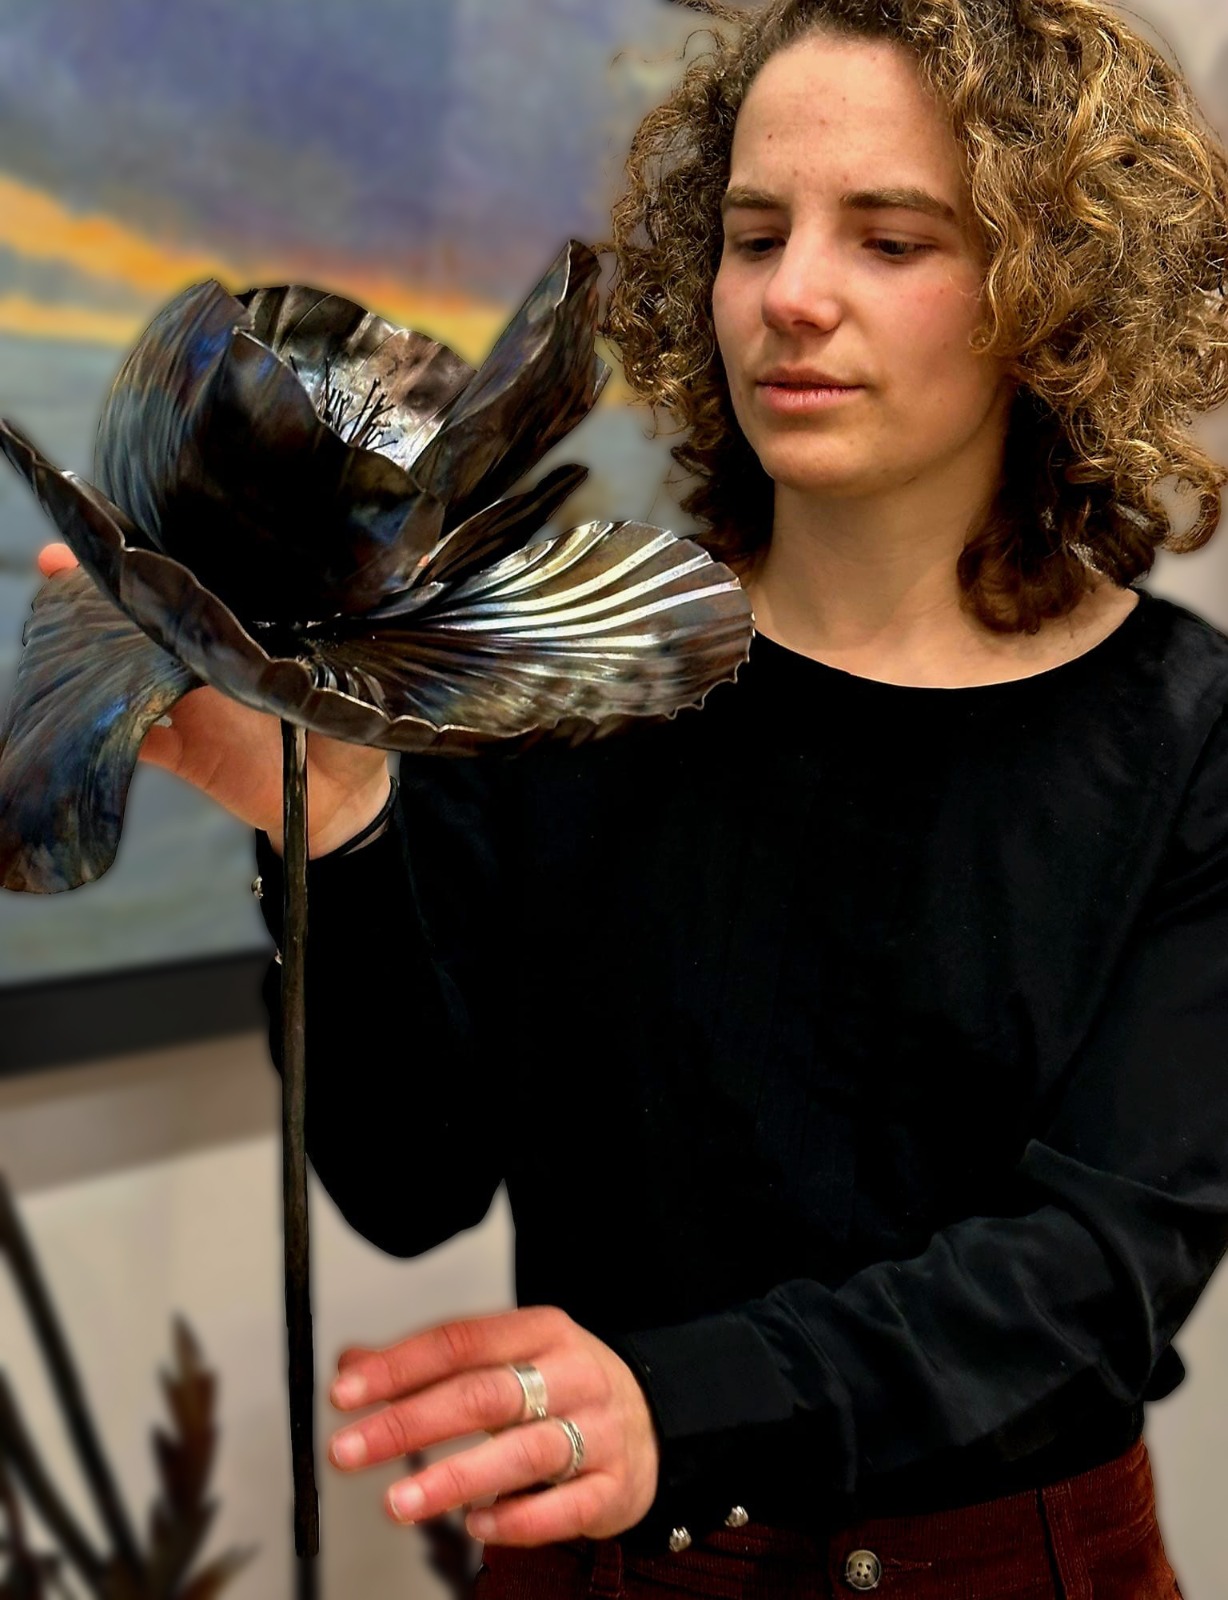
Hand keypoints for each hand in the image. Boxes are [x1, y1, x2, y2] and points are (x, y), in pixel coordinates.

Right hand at [36, 543, 390, 854]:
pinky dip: (119, 731)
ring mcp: (192, 708)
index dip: (161, 560)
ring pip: (133, 674)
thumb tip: (376, 581)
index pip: (197, 592)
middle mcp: (209, 664)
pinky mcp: (187, 753)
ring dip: (100, 655)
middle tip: (60, 563)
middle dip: (104, 594)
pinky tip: (96, 712)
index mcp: (246, 637)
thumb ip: (348, 633)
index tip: (122, 529)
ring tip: (65, 627)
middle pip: (148, 623)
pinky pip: (143, 741)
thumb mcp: (356, 669)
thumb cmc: (352, 724)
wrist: (345, 796)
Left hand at [326, 1306, 659, 1546]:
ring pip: (522, 1452)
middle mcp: (571, 1374)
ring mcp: (598, 1430)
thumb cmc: (562, 1388)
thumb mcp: (506, 1359)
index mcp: (540, 1332)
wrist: (654, 1421)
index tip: (344, 1393)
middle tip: (349, 1450)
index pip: (460, 1341)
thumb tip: (351, 1365)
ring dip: (454, 1477)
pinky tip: (476, 1526)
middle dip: (409, 1423)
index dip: (398, 1366)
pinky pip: (564, 1507)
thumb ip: (429, 1364)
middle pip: (483, 1394)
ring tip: (399, 1502)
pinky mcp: (614, 1486)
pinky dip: (518, 1520)